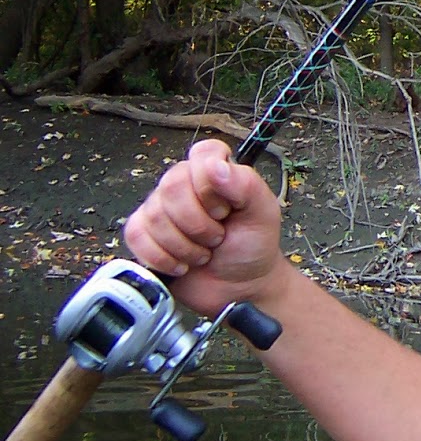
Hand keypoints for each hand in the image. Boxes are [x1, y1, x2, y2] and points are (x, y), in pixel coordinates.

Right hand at [122, 139, 288, 316]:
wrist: (239, 287)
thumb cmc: (253, 246)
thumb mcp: (263, 214)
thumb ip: (246, 184)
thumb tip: (216, 165)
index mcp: (216, 172)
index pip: (202, 153)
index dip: (210, 183)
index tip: (225, 209)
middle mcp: (184, 184)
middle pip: (171, 186)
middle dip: (198, 223)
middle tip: (217, 237)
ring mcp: (161, 208)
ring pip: (155, 216)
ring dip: (185, 246)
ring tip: (204, 253)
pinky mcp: (143, 233)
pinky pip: (136, 236)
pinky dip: (163, 257)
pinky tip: (182, 263)